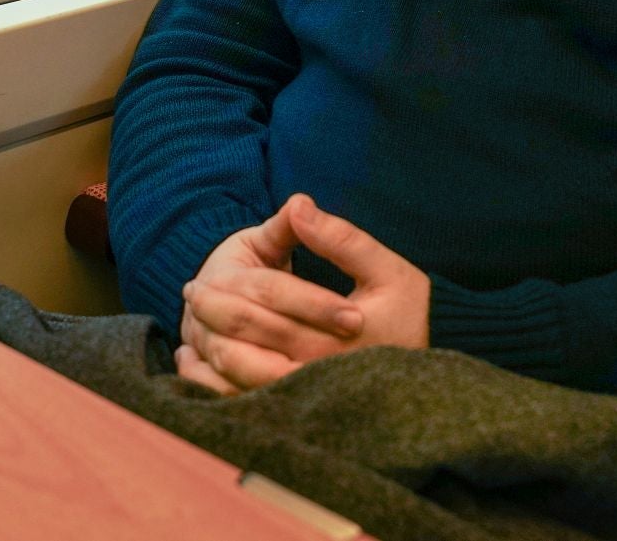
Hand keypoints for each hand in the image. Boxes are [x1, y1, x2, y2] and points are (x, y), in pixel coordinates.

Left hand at [178, 195, 428, 393]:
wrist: (427, 377)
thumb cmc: (407, 311)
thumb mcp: (386, 268)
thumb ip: (342, 238)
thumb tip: (298, 205)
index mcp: (342, 333)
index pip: (276, 304)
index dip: (234, 289)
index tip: (202, 276)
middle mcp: (321, 370)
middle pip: (251, 343)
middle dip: (212, 317)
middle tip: (189, 294)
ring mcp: (311, 395)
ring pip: (246, 380)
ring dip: (211, 354)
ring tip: (191, 330)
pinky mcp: (304, 409)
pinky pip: (252, 406)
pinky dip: (219, 391)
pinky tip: (201, 368)